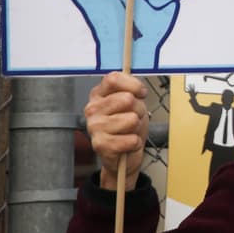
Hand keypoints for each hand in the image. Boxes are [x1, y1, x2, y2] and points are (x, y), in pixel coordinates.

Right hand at [83, 71, 148, 190]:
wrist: (125, 153)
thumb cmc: (129, 126)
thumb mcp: (133, 103)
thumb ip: (132, 91)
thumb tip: (138, 89)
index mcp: (98, 95)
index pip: (113, 79)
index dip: (133, 85)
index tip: (140, 94)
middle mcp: (92, 109)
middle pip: (127, 99)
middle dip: (138, 110)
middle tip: (134, 118)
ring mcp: (94, 127)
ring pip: (131, 119)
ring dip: (136, 127)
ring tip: (129, 131)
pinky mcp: (100, 145)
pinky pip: (131, 139)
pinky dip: (135, 143)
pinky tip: (127, 144)